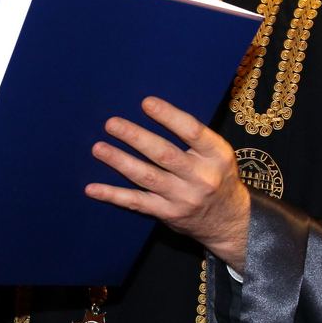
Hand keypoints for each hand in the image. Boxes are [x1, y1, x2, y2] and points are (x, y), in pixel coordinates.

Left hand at [86, 96, 249, 271]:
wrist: (229, 220)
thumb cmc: (217, 176)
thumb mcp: (217, 154)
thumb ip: (192, 137)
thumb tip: (152, 110)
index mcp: (216, 155)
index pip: (192, 131)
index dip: (168, 116)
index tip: (145, 103)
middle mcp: (201, 177)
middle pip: (164, 154)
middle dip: (135, 137)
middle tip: (111, 123)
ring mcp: (183, 197)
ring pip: (147, 177)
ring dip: (119, 161)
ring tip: (98, 148)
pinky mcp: (168, 213)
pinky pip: (136, 203)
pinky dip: (113, 195)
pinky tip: (92, 188)